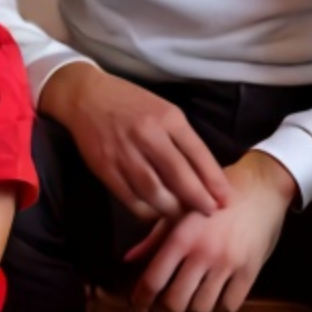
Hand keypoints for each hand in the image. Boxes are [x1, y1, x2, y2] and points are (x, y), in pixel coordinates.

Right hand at [42, 63, 230, 222]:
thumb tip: (205, 175)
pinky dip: (146, 210)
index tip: (226, 199)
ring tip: (183, 215)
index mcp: (167, 118)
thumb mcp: (163, 111)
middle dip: (198, 199)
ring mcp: (123, 152)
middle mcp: (147, 135)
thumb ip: (183, 140)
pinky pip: (129, 197)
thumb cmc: (131, 104)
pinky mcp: (104, 167)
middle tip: (209, 211)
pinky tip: (155, 212)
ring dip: (172, 209)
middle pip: (178, 176)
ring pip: (154, 191)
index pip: (198, 154)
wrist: (86, 97)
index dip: (214, 181)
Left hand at [129, 151, 296, 311]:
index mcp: (181, 238)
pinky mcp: (251, 270)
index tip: (137, 310)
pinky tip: (218, 294)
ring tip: (195, 295)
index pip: (153, 279)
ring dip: (195, 306)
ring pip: (203, 307)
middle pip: (176, 301)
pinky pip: (230, 305)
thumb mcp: (181, 213)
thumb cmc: (214, 200)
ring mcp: (228, 263)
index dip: (141, 300)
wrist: (261, 187)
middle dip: (169, 306)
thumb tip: (128, 260)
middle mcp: (203, 253)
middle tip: (169, 301)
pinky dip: (221, 305)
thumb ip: (154, 239)